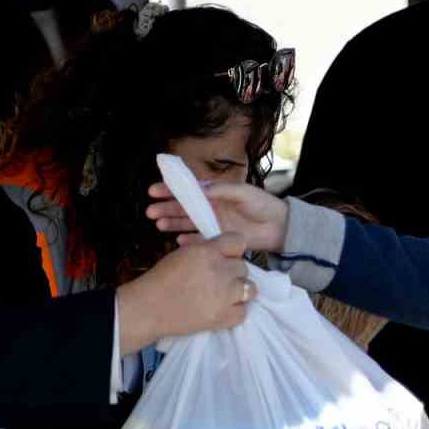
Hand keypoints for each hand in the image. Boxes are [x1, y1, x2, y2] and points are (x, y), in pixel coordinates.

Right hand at [117, 234, 251, 352]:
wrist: (148, 308)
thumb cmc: (161, 279)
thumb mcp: (183, 254)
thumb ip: (207, 251)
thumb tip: (225, 253)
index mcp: (208, 252)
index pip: (238, 242)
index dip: (233, 250)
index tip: (227, 257)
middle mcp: (220, 271)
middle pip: (243, 267)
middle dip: (232, 272)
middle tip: (218, 280)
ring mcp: (223, 296)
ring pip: (249, 288)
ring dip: (238, 290)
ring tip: (224, 295)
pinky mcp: (223, 317)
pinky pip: (243, 312)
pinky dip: (234, 311)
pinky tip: (221, 309)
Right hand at [146, 180, 289, 252]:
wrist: (279, 227)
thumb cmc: (262, 205)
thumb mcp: (242, 192)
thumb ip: (222, 189)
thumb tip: (201, 187)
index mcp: (214, 193)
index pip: (188, 190)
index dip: (171, 190)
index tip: (154, 191)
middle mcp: (210, 208)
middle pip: (183, 208)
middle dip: (165, 208)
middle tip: (150, 212)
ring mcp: (213, 224)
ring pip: (187, 223)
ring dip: (172, 223)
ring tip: (158, 225)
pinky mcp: (217, 240)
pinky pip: (199, 241)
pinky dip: (188, 241)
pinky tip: (178, 241)